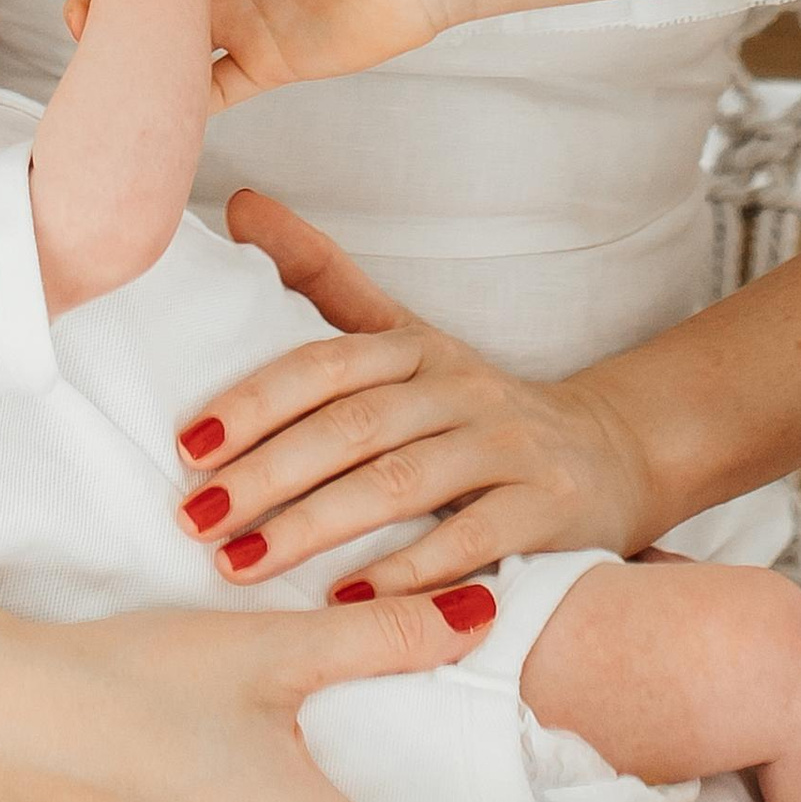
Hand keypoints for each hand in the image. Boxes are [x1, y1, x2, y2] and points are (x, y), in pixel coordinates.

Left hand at [172, 195, 655, 594]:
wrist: (611, 451)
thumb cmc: (475, 406)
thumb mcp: (406, 336)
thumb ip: (323, 278)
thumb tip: (238, 202)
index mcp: (415, 349)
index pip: (325, 365)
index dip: (255, 400)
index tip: (189, 447)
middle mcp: (459, 387)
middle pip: (352, 426)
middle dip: (267, 475)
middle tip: (195, 520)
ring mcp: (507, 445)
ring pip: (400, 481)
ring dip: (315, 527)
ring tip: (242, 565)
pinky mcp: (546, 507)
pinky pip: (471, 538)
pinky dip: (407, 570)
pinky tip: (347, 599)